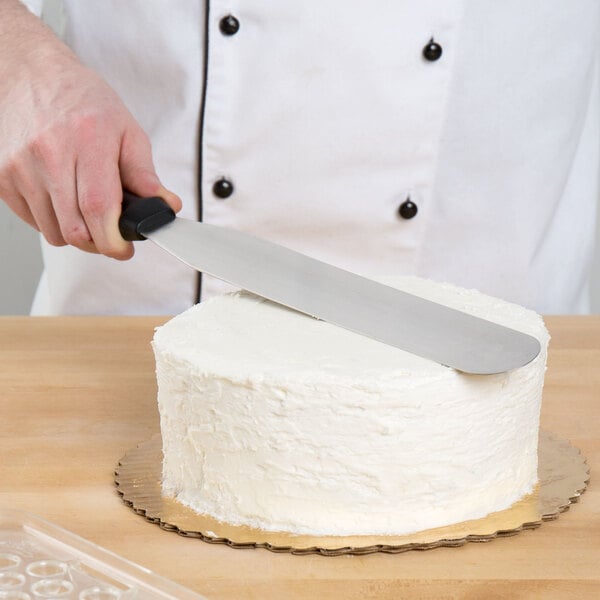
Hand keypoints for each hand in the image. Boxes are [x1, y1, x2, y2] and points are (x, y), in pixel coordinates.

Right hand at [0, 2, 180, 258]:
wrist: (31, 74)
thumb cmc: (82, 100)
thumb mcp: (126, 130)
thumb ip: (145, 173)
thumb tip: (166, 206)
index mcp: (87, 142)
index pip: (99, 208)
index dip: (114, 240)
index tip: (124, 249)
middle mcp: (49, 155)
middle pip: (75, 229)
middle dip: (99, 244)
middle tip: (112, 236)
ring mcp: (20, 167)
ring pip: (53, 232)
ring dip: (76, 234)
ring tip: (89, 214)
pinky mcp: (2, 177)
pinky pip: (32, 222)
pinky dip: (53, 223)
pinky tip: (64, 203)